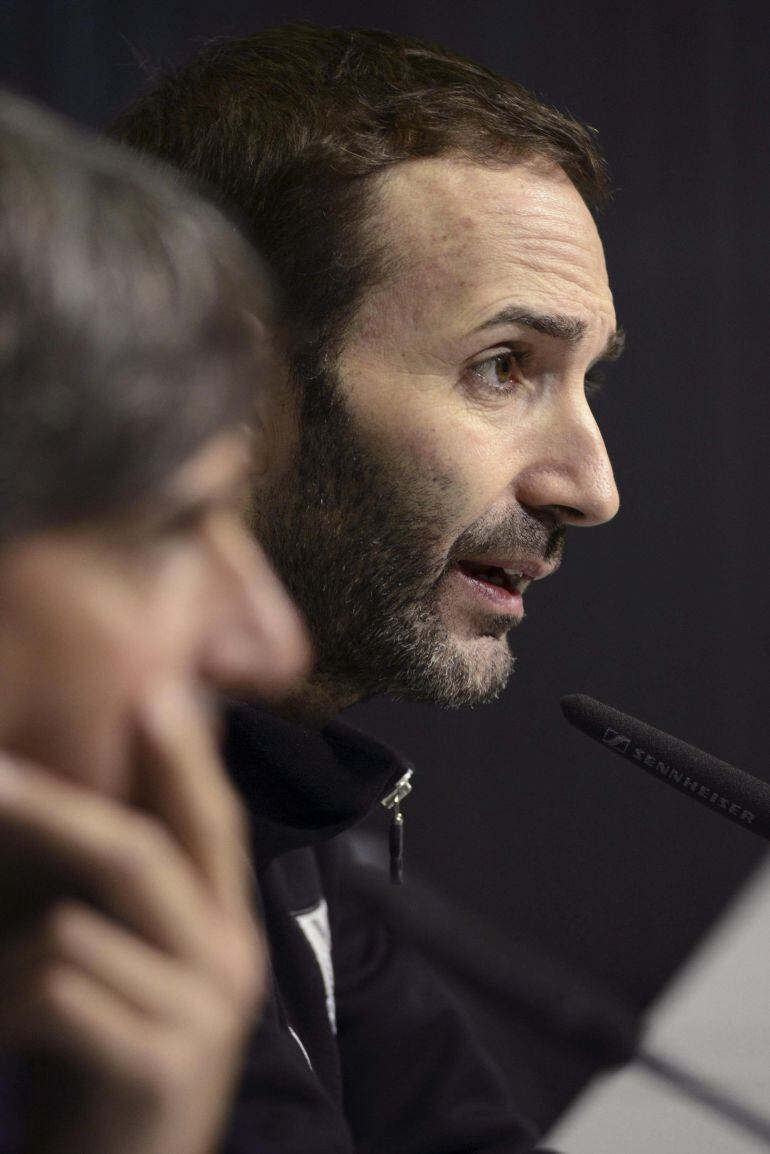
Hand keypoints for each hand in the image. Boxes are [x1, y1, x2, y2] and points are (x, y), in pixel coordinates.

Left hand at [0, 686, 263, 1153]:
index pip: (213, 821)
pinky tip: (3, 1036)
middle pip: (141, 851)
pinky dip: (3, 1006)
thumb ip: (118, 894)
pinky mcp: (163, 1065)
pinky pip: (55, 992)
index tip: (151, 690)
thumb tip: (72, 802)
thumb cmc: (106, 1062)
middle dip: (52, 807)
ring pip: (76, 928)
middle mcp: (232, 958)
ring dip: (3, 959)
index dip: (182, 755)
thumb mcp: (126, 968)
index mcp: (226, 925)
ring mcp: (205, 1013)